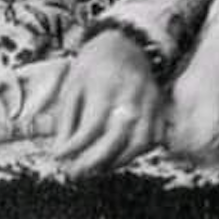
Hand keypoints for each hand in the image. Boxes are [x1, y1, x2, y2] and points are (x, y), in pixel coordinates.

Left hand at [52, 30, 162, 175]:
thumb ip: (66, 119)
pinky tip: (119, 158)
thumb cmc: (95, 65)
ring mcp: (150, 102)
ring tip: (96, 170)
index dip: (74, 147)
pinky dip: (137, 153)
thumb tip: (59, 152)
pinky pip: (154, 138)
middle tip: (75, 174)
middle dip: (93, 162)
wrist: (127, 44)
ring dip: (117, 162)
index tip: (58, 158)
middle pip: (116, 138)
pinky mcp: (160, 108)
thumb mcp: (73, 85)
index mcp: (105, 85)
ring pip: (139, 142)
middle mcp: (131, 95)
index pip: (91, 127)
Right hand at [170, 17, 218, 160]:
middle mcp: (185, 94)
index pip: (199, 143)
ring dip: (192, 148)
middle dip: (200, 158)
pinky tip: (208, 127)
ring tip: (218, 138)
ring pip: (171, 138)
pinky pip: (172, 125)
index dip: (213, 160)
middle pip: (179, 146)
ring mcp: (176, 92)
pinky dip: (187, 136)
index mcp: (209, 93)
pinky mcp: (174, 93)